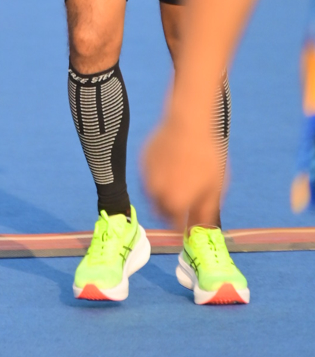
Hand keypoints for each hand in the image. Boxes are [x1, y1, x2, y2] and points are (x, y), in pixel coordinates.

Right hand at [141, 105, 224, 228]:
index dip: (182, 226)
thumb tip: (200, 231)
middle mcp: (156, 194)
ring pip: (152, 195)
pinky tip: (171, 164)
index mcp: (175, 203)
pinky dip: (157, 178)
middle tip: (185, 200)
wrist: (188, 124)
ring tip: (178, 180)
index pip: (174, 226)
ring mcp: (146, 177)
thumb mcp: (214, 189)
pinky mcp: (142, 163)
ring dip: (163, 195)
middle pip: (160, 213)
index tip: (188, 222)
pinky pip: (148, 178)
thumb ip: (205, 214)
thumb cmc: (207, 158)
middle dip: (171, 211)